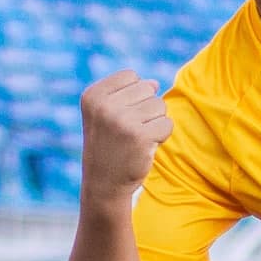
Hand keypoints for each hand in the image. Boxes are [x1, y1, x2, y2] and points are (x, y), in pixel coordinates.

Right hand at [79, 71, 171, 197]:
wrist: (104, 184)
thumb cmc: (108, 145)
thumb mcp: (106, 114)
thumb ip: (128, 93)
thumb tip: (155, 83)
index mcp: (92, 95)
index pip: (131, 76)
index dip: (133, 95)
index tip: (118, 117)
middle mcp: (104, 106)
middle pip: (147, 88)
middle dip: (146, 108)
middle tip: (129, 131)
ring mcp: (122, 121)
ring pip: (160, 105)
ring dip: (155, 122)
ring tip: (137, 138)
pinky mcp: (140, 137)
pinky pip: (167, 124)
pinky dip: (161, 136)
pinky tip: (145, 147)